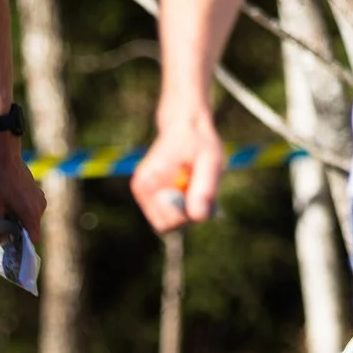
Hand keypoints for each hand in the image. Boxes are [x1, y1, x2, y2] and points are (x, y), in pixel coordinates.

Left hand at [0, 133, 44, 246]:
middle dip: (18, 229)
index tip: (13, 243)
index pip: (34, 239)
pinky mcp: (38, 192)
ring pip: (32, 217)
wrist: (7, 158)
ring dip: (20, 218)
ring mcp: (41, 199)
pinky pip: (32, 207)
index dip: (24, 244)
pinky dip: (23, 209)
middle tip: (3, 223)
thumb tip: (0, 241)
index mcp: (30, 214)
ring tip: (5, 209)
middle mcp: (40, 208)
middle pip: (31, 228)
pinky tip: (11, 200)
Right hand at [132, 106, 224, 232]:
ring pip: (172, 222)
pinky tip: (192, 186)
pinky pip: (174, 215)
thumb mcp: (209, 160)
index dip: (188, 214)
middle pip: (168, 225)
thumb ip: (204, 188)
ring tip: (196, 183)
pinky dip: (188, 205)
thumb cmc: (198, 141)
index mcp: (147, 182)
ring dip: (189, 209)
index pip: (167, 222)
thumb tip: (198, 218)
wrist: (185, 126)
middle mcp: (142, 191)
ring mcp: (146, 196)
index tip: (199, 192)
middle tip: (199, 187)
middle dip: (188, 213)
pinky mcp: (154, 198)